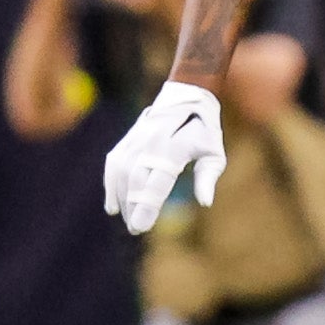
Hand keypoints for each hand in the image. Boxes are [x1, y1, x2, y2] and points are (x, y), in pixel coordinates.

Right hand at [104, 80, 225, 233]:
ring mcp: (137, 139)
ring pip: (121, 173)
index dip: (147, 205)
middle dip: (133, 207)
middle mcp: (152, 142)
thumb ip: (208, 177)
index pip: (158, 181)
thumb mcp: (214, 152)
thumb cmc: (205, 130)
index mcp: (176, 146)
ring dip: (122, 199)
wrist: (187, 96)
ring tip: (127, 220)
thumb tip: (206, 202)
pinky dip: (110, 185)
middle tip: (136, 229)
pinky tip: (112, 206)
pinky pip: (113, 164)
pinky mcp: (127, 139)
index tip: (141, 227)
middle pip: (136, 180)